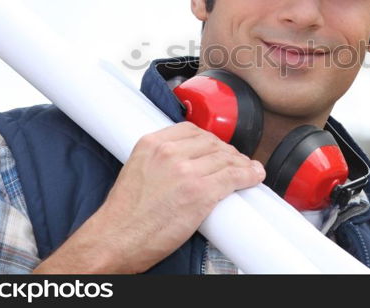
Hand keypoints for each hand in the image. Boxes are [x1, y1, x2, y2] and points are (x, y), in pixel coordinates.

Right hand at [33, 121, 264, 272]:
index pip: (193, 130)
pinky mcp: (200, 193)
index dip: (210, 140)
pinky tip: (254, 177)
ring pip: (226, 159)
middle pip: (212, 143)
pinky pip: (233, 177)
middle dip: (227, 153)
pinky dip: (248, 175)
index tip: (217, 148)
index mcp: (152, 143)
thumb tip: (186, 161)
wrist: (115, 240)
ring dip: (241, 164)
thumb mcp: (137, 170)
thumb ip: (160, 159)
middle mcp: (169, 153)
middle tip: (235, 162)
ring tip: (248, 170)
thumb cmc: (124, 214)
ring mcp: (186, 172)